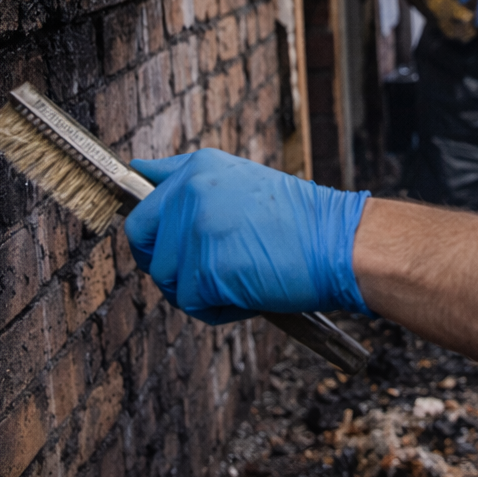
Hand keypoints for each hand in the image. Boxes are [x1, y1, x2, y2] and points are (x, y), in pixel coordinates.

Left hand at [124, 150, 370, 324]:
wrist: (338, 243)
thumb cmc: (299, 222)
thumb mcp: (241, 182)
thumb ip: (192, 182)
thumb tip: (139, 171)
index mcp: (199, 167)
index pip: (141, 194)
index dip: (149, 226)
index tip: (158, 241)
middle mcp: (191, 190)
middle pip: (142, 240)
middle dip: (168, 263)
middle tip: (206, 271)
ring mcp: (196, 228)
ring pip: (165, 277)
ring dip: (197, 290)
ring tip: (239, 279)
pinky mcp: (205, 268)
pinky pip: (191, 303)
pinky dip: (217, 309)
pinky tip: (248, 293)